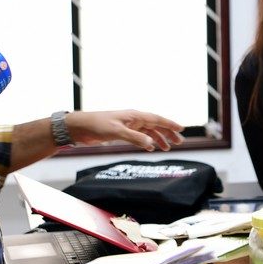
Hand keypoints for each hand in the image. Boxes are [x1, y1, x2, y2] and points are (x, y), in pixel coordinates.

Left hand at [66, 110, 184, 150]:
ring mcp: (128, 125)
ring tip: (167, 148)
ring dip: (159, 138)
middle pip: (155, 125)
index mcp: (134, 116)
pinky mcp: (122, 132)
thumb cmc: (97, 125)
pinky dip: (147, 141)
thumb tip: (151, 143)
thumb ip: (134, 137)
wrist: (80, 127)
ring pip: (148, 131)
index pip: (156, 119)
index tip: (181, 129)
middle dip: (168, 133)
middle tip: (179, 142)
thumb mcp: (117, 132)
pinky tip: (150, 148)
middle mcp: (133, 119)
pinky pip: (140, 136)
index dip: (169, 124)